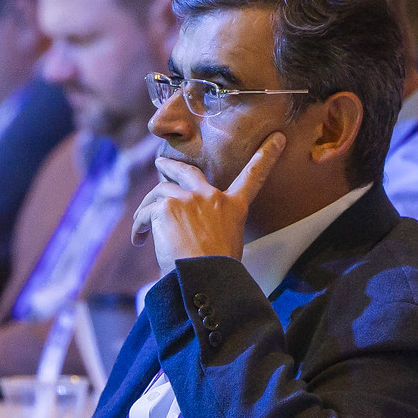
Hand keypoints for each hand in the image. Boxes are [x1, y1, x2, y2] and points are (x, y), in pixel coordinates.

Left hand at [133, 135, 284, 273]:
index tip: (277, 138)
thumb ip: (218, 226)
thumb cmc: (217, 271)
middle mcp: (211, 197)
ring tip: (141, 225)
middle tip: (161, 164)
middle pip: (188, 171)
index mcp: (233, 207)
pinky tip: (139, 240)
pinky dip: (139, 226)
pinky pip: (145, 212)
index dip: (266, 156)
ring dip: (147, 207)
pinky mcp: (166, 206)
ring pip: (160, 192)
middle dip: (172, 165)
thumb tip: (199, 232)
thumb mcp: (230, 244)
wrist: (203, 278)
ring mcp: (187, 199)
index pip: (253, 176)